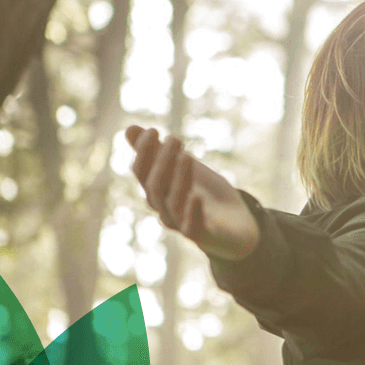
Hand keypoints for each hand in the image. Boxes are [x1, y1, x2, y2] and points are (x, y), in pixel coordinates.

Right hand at [125, 125, 259, 260]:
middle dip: (162, 162)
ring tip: (186, 156)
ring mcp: (181, 224)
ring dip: (178, 179)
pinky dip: (192, 212)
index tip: (152, 130)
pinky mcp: (203, 235)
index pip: (142, 173)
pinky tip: (196, 196)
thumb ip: (158, 151)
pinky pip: (192, 228)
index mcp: (157, 192)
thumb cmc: (204, 194)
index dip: (144, 153)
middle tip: (175, 138)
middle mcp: (164, 209)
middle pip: (155, 187)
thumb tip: (129, 128)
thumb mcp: (183, 168)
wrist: (235, 226)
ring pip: (173, 203)